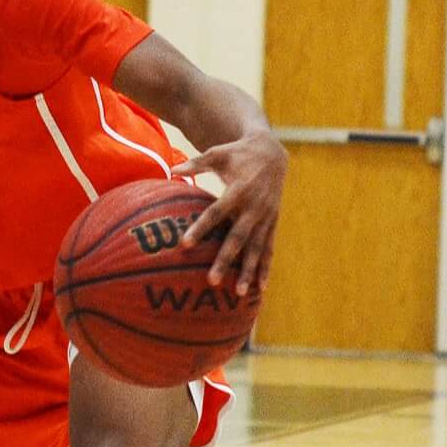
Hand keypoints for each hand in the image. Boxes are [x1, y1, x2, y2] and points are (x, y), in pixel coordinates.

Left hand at [171, 131, 287, 295]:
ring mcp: (266, 217)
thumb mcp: (217, 153)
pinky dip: (265, 268)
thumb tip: (172, 170)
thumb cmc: (237, 154)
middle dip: (225, 260)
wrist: (272, 153)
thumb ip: (196, 163)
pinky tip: (260, 288)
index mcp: (238, 190)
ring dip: (247, 271)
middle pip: (237, 237)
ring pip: (256, 248)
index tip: (184, 244)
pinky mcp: (273, 223)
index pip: (216, 212)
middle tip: (211, 281)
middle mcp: (254, 207)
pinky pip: (269, 249)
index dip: (201, 228)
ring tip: (238, 293)